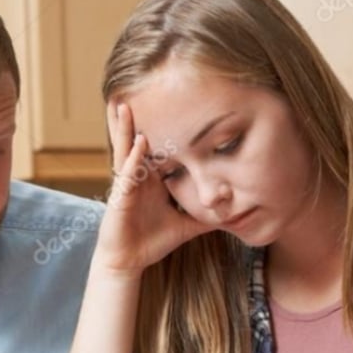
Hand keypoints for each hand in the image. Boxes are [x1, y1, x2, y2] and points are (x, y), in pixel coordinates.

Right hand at [97, 102, 207, 274]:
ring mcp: (126, 187)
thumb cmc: (150, 242)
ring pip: (125, 151)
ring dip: (125, 129)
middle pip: (135, 141)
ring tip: (125, 105)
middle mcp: (135, 179)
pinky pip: (127, 175)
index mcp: (148, 181)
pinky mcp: (119, 200)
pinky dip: (134, 159)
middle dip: (135, 118)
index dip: (159, 127)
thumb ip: (205, 217)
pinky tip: (139, 143)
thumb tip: (232, 214)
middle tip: (137, 89)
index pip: (153, 148)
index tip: (168, 104)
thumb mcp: (185, 226)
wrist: (128, 263)